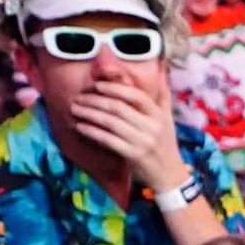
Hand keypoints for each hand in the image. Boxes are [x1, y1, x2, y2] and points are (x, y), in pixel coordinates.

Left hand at [72, 61, 185, 182]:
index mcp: (158, 115)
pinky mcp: (133, 156)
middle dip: (95, 101)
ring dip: (90, 114)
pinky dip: (92, 132)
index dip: (115, 88)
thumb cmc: (166, 145)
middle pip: (119, 108)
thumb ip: (162, 95)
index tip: (97, 85)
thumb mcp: (168, 119)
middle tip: (79, 97)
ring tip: (75, 109)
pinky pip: (108, 140)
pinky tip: (81, 127)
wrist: (169, 175)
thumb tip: (161, 68)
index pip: (136, 96)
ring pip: (111, 123)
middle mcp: (152, 126)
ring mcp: (142, 142)